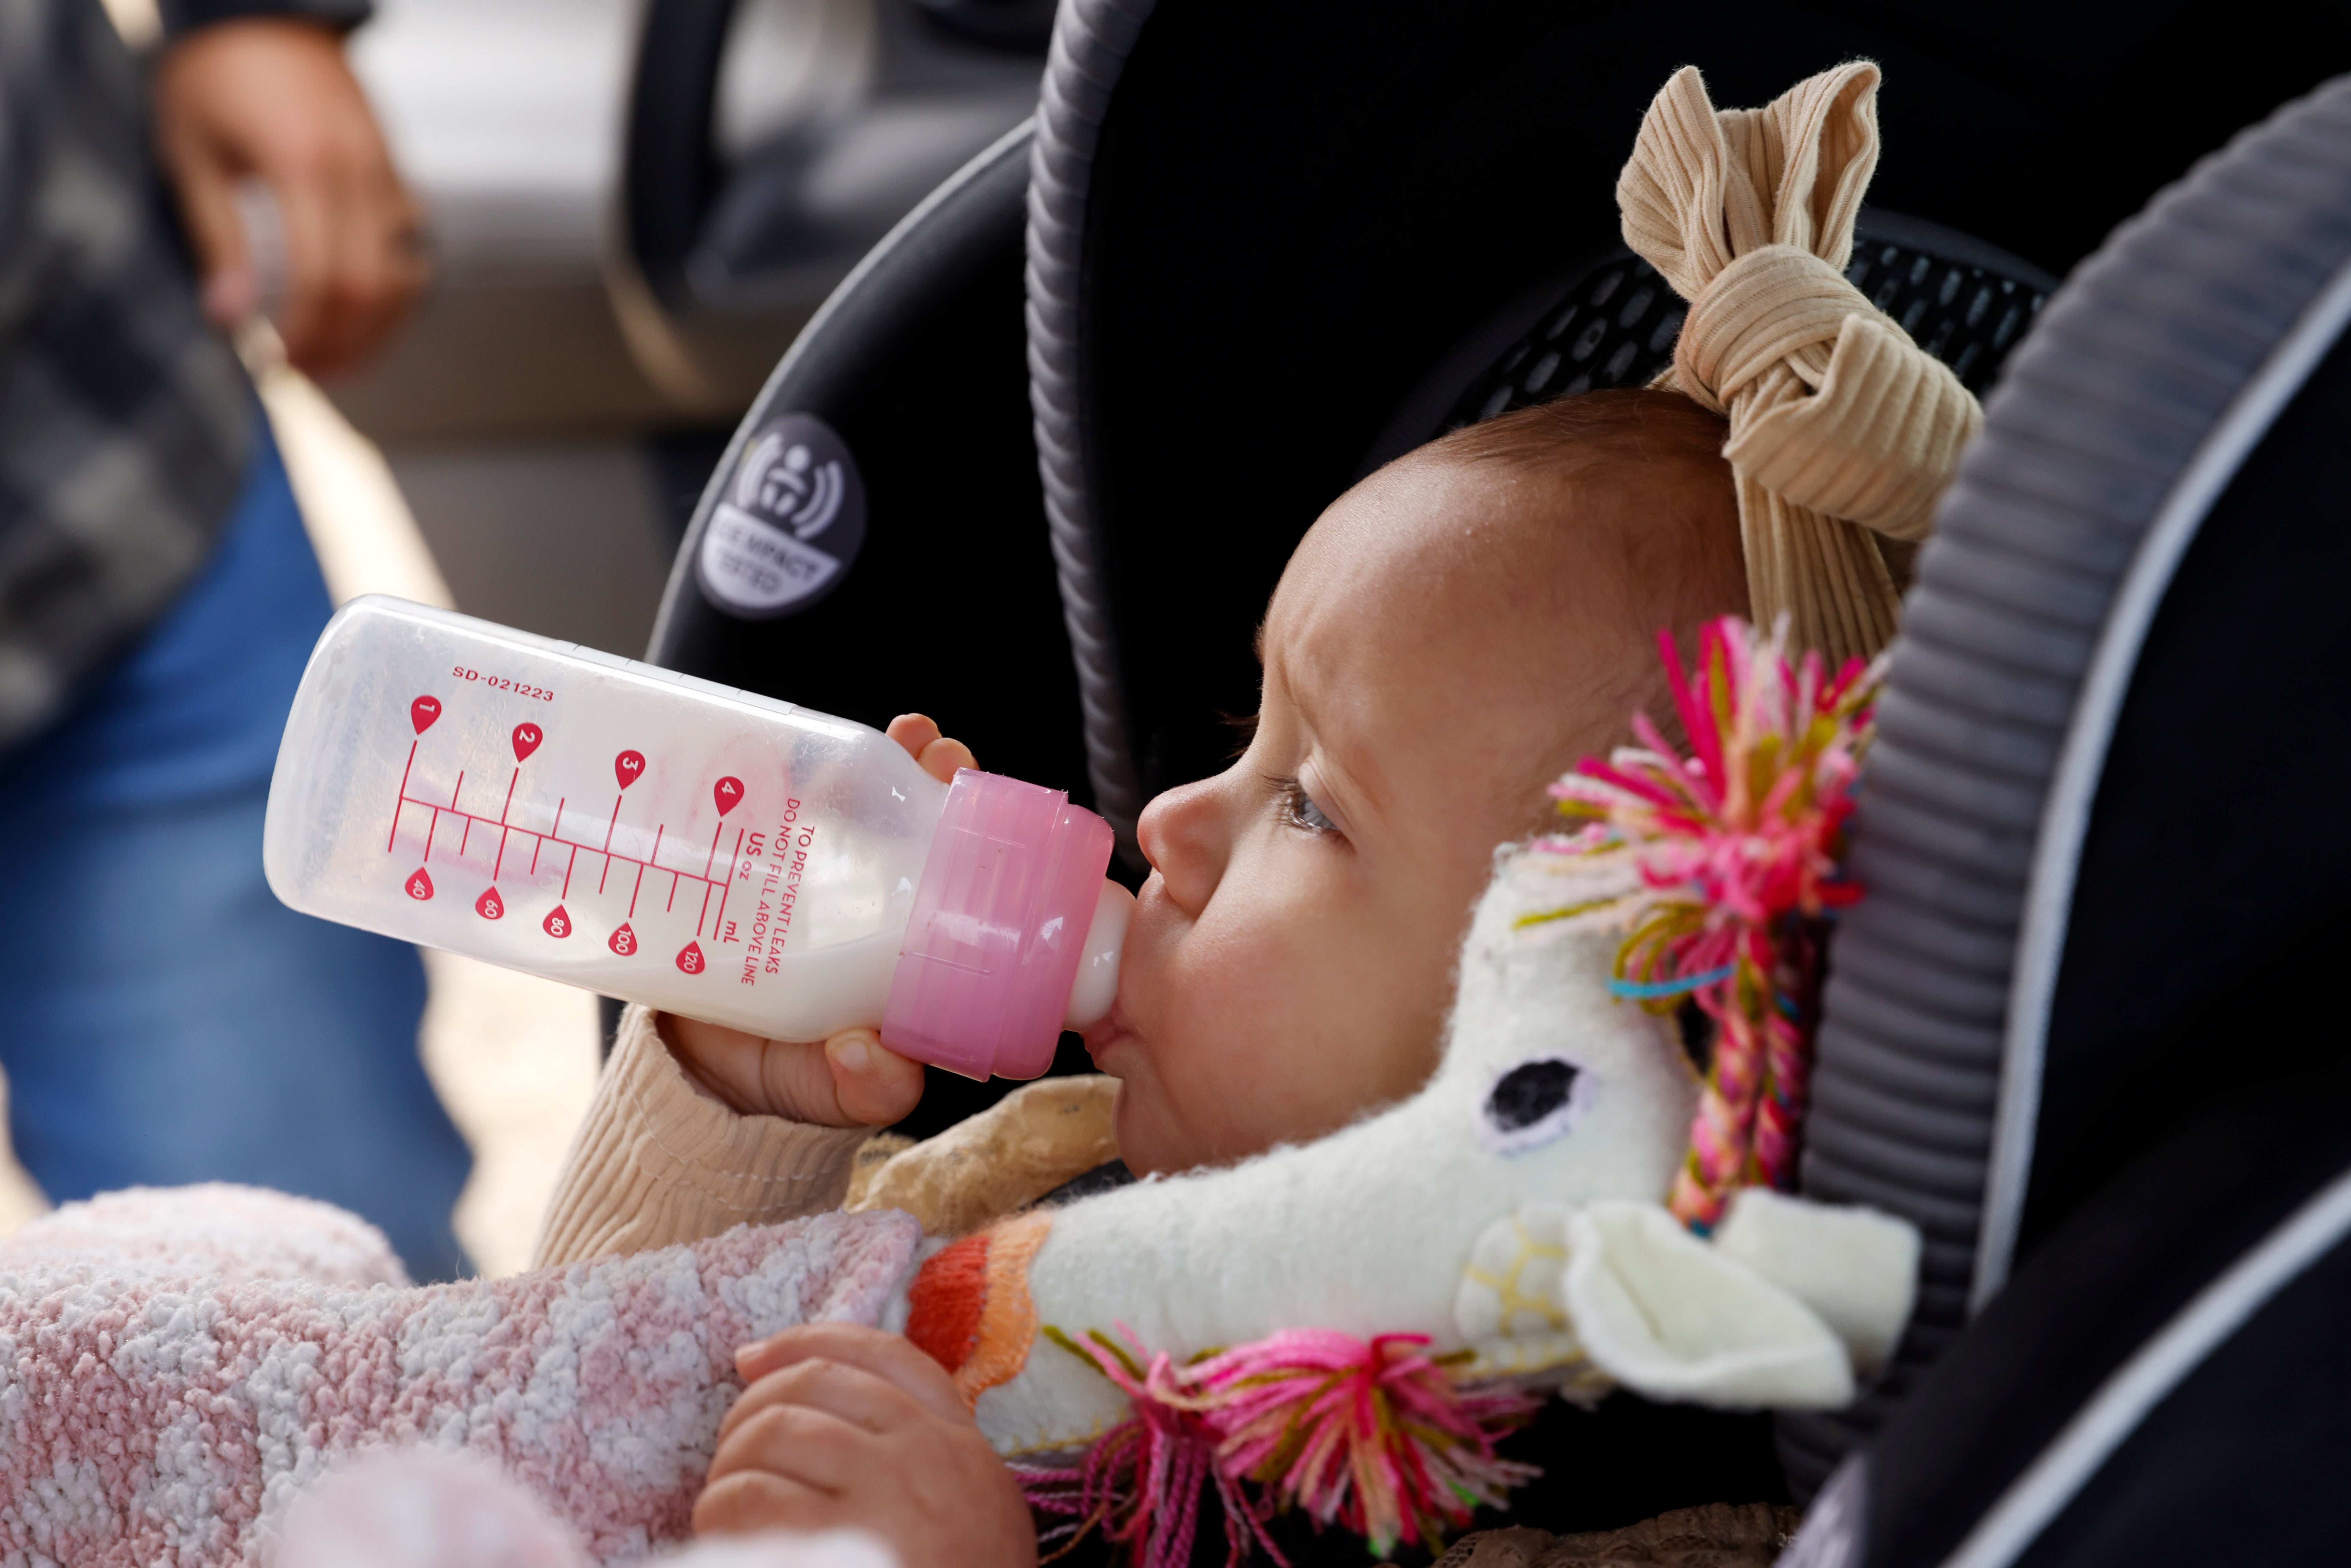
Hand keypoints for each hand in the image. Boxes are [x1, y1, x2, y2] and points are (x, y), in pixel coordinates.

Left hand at [153, 18, 426, 376]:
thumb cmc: (216, 75)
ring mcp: (389, 177)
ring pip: (405, 280)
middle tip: (300, 371)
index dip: (301, 333)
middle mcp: (359, 173)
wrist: (263, 14)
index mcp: (303, 163)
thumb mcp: (193, 154)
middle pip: (370, 290)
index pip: (318, 278)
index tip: (273, 363)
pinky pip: (413, 255)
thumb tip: (229, 317)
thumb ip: (217, 238)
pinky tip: (360, 315)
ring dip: (374, 331)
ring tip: (333, 356)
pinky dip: (393, 297)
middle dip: (338, 343)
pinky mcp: (399, 181)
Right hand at [662, 715, 978, 1127]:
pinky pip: (790, 801)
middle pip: (927, 827)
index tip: (991, 819)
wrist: (688, 1066)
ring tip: (910, 736)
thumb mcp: (833, 1092)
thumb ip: (865, 1089)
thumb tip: (870, 1056)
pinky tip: (814, 742)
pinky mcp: (762, 856)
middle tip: (943, 759)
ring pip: (868, 802)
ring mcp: (822, 871)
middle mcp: (878, 900)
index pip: (965, 884)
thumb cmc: (785, 1075)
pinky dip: (806, 764)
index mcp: (916, 949)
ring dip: (893, 760)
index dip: (985, 845)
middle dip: (945, 781)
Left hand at [697, 1323, 1036, 1567]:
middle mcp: (922, 1454)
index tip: (751, 1359)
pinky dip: (721, 1506)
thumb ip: (917, 1443)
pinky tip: (724, 1532)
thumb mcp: (970, 1498)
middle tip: (733, 1452)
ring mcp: (882, 1497)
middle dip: (751, 1409)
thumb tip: (802, 1385)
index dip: (805, 1342)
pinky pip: (751, 1497)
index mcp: (955, 1441)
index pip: (882, 1355)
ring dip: (731, 1461)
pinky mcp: (839, 1544)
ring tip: (727, 1501)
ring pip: (774, 1431)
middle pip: (813, 1385)